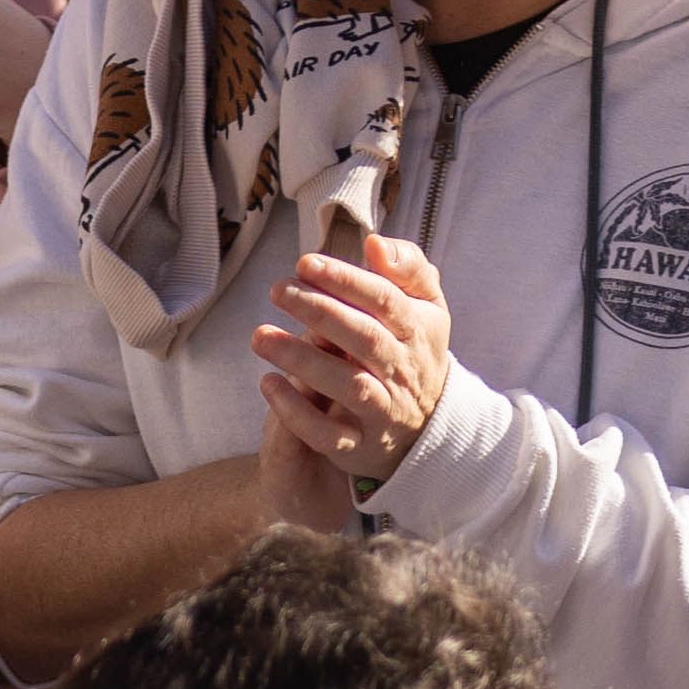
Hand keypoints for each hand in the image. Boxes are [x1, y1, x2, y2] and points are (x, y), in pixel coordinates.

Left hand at [251, 235, 452, 491]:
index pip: (384, 300)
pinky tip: (267, 383)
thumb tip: (374, 243)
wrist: (429, 423)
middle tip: (278, 289)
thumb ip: (407, 267)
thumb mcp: (424, 304)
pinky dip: (296, 413)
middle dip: (319, 312)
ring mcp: (383, 411)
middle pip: (364, 339)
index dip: (345, 280)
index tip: (305, 263)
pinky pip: (329, 434)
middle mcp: (402, 370)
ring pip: (348, 386)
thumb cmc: (411, 347)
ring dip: (302, 360)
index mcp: (417, 331)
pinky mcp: (359, 445)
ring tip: (259, 336)